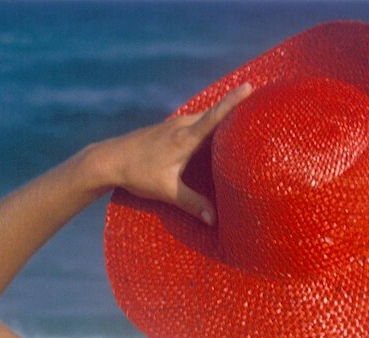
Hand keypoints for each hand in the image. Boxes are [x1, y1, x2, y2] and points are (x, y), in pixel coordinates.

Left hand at [85, 83, 252, 224]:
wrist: (109, 160)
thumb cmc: (138, 174)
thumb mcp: (167, 191)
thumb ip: (192, 204)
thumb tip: (214, 220)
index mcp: (185, 138)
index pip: (215, 116)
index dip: (233, 101)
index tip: (249, 87)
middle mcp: (182, 125)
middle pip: (214, 114)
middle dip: (235, 109)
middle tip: (259, 108)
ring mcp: (174, 124)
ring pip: (204, 119)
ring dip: (221, 119)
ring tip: (242, 123)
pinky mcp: (169, 129)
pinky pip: (195, 124)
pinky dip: (208, 126)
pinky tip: (214, 137)